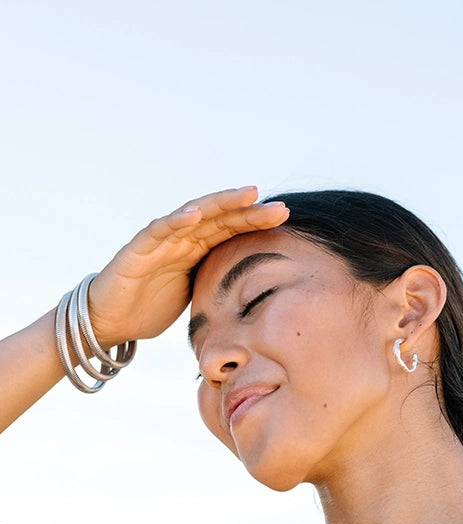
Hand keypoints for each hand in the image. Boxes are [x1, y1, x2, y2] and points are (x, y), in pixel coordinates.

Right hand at [87, 187, 288, 347]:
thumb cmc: (150, 308)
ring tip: (246, 195)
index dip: (255, 223)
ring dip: (220, 205)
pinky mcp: (137, 250)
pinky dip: (176, 221)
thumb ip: (216, 286)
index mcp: (196, 251)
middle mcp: (181, 239)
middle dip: (249, 212)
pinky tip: (195, 214)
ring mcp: (160, 241)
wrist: (110, 321)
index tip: (284, 218)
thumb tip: (255, 297)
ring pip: (194, 216)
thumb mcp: (194, 297)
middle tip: (280, 208)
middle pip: (219, 219)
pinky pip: (158, 231)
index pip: (230, 231)